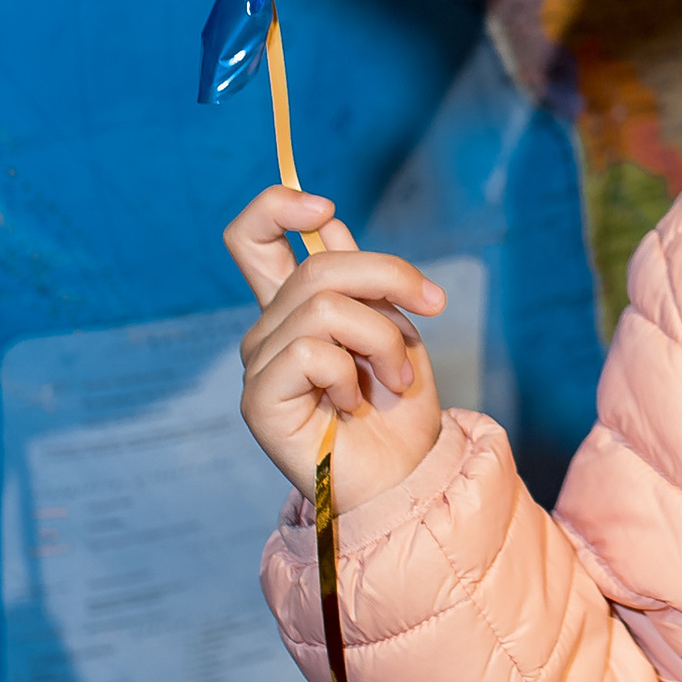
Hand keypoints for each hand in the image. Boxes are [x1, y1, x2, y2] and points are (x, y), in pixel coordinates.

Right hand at [224, 186, 446, 512]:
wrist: (408, 476)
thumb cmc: (399, 408)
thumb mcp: (394, 324)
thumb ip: (361, 278)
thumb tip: (329, 222)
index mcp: (293, 307)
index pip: (251, 237)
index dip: (276, 205)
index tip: (325, 207)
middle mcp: (267, 332)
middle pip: (315, 265)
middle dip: (388, 276)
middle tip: (431, 306)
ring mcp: (258, 365)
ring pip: (324, 307)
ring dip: (382, 337)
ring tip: (394, 375)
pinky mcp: (258, 400)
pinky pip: (312, 352)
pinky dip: (351, 373)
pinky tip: (355, 403)